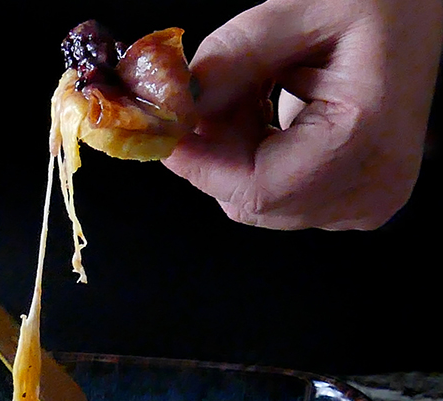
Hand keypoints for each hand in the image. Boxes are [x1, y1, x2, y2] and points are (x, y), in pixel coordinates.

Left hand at [164, 0, 442, 229]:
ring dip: (234, 151)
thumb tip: (175, 107)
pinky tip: (270, 112)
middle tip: (216, 89)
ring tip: (257, 91)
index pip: (256, 190)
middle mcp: (372, 187)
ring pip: (257, 201)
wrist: (417, 12)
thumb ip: (233, 58)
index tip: (164, 129)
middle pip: (252, 199)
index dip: (199, 164)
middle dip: (217, 149)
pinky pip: (276, 195)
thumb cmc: (378, 0)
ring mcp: (367, 201)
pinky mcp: (354, 199)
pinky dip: (254, 157)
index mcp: (364, 139)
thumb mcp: (300, 8)